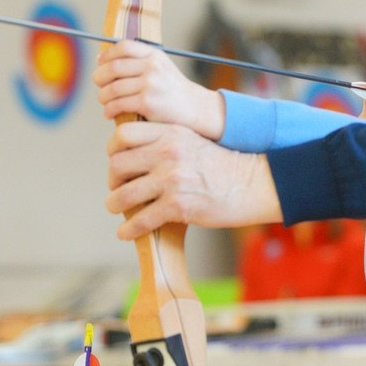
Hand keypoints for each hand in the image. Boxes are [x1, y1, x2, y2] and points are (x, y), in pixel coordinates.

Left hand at [93, 40, 224, 138]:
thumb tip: (101, 60)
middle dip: (100, 77)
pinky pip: (117, 104)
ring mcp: (150, 84)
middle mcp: (152, 67)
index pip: (124, 46)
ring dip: (103, 97)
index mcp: (155, 55)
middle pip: (113, 67)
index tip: (100, 64)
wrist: (195, 109)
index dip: (107, 55)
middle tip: (100, 86)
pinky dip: (109, 110)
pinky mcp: (147, 102)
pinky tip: (110, 113)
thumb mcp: (160, 68)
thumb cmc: (172, 91)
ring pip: (112, 88)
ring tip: (105, 102)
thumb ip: (137, 62)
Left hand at [106, 121, 282, 238]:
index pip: (123, 135)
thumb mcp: (192, 141)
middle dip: (113, 180)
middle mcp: (167, 152)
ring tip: (116, 209)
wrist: (253, 184)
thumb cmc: (224, 165)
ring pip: (124, 194)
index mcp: (170, 133)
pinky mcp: (178, 205)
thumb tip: (135, 157)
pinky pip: (142, 220)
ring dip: (115, 205)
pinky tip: (126, 233)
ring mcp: (172, 179)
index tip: (117, 163)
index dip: (113, 151)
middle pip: (118, 165)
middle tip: (117, 188)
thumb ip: (165, 142)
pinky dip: (130, 229)